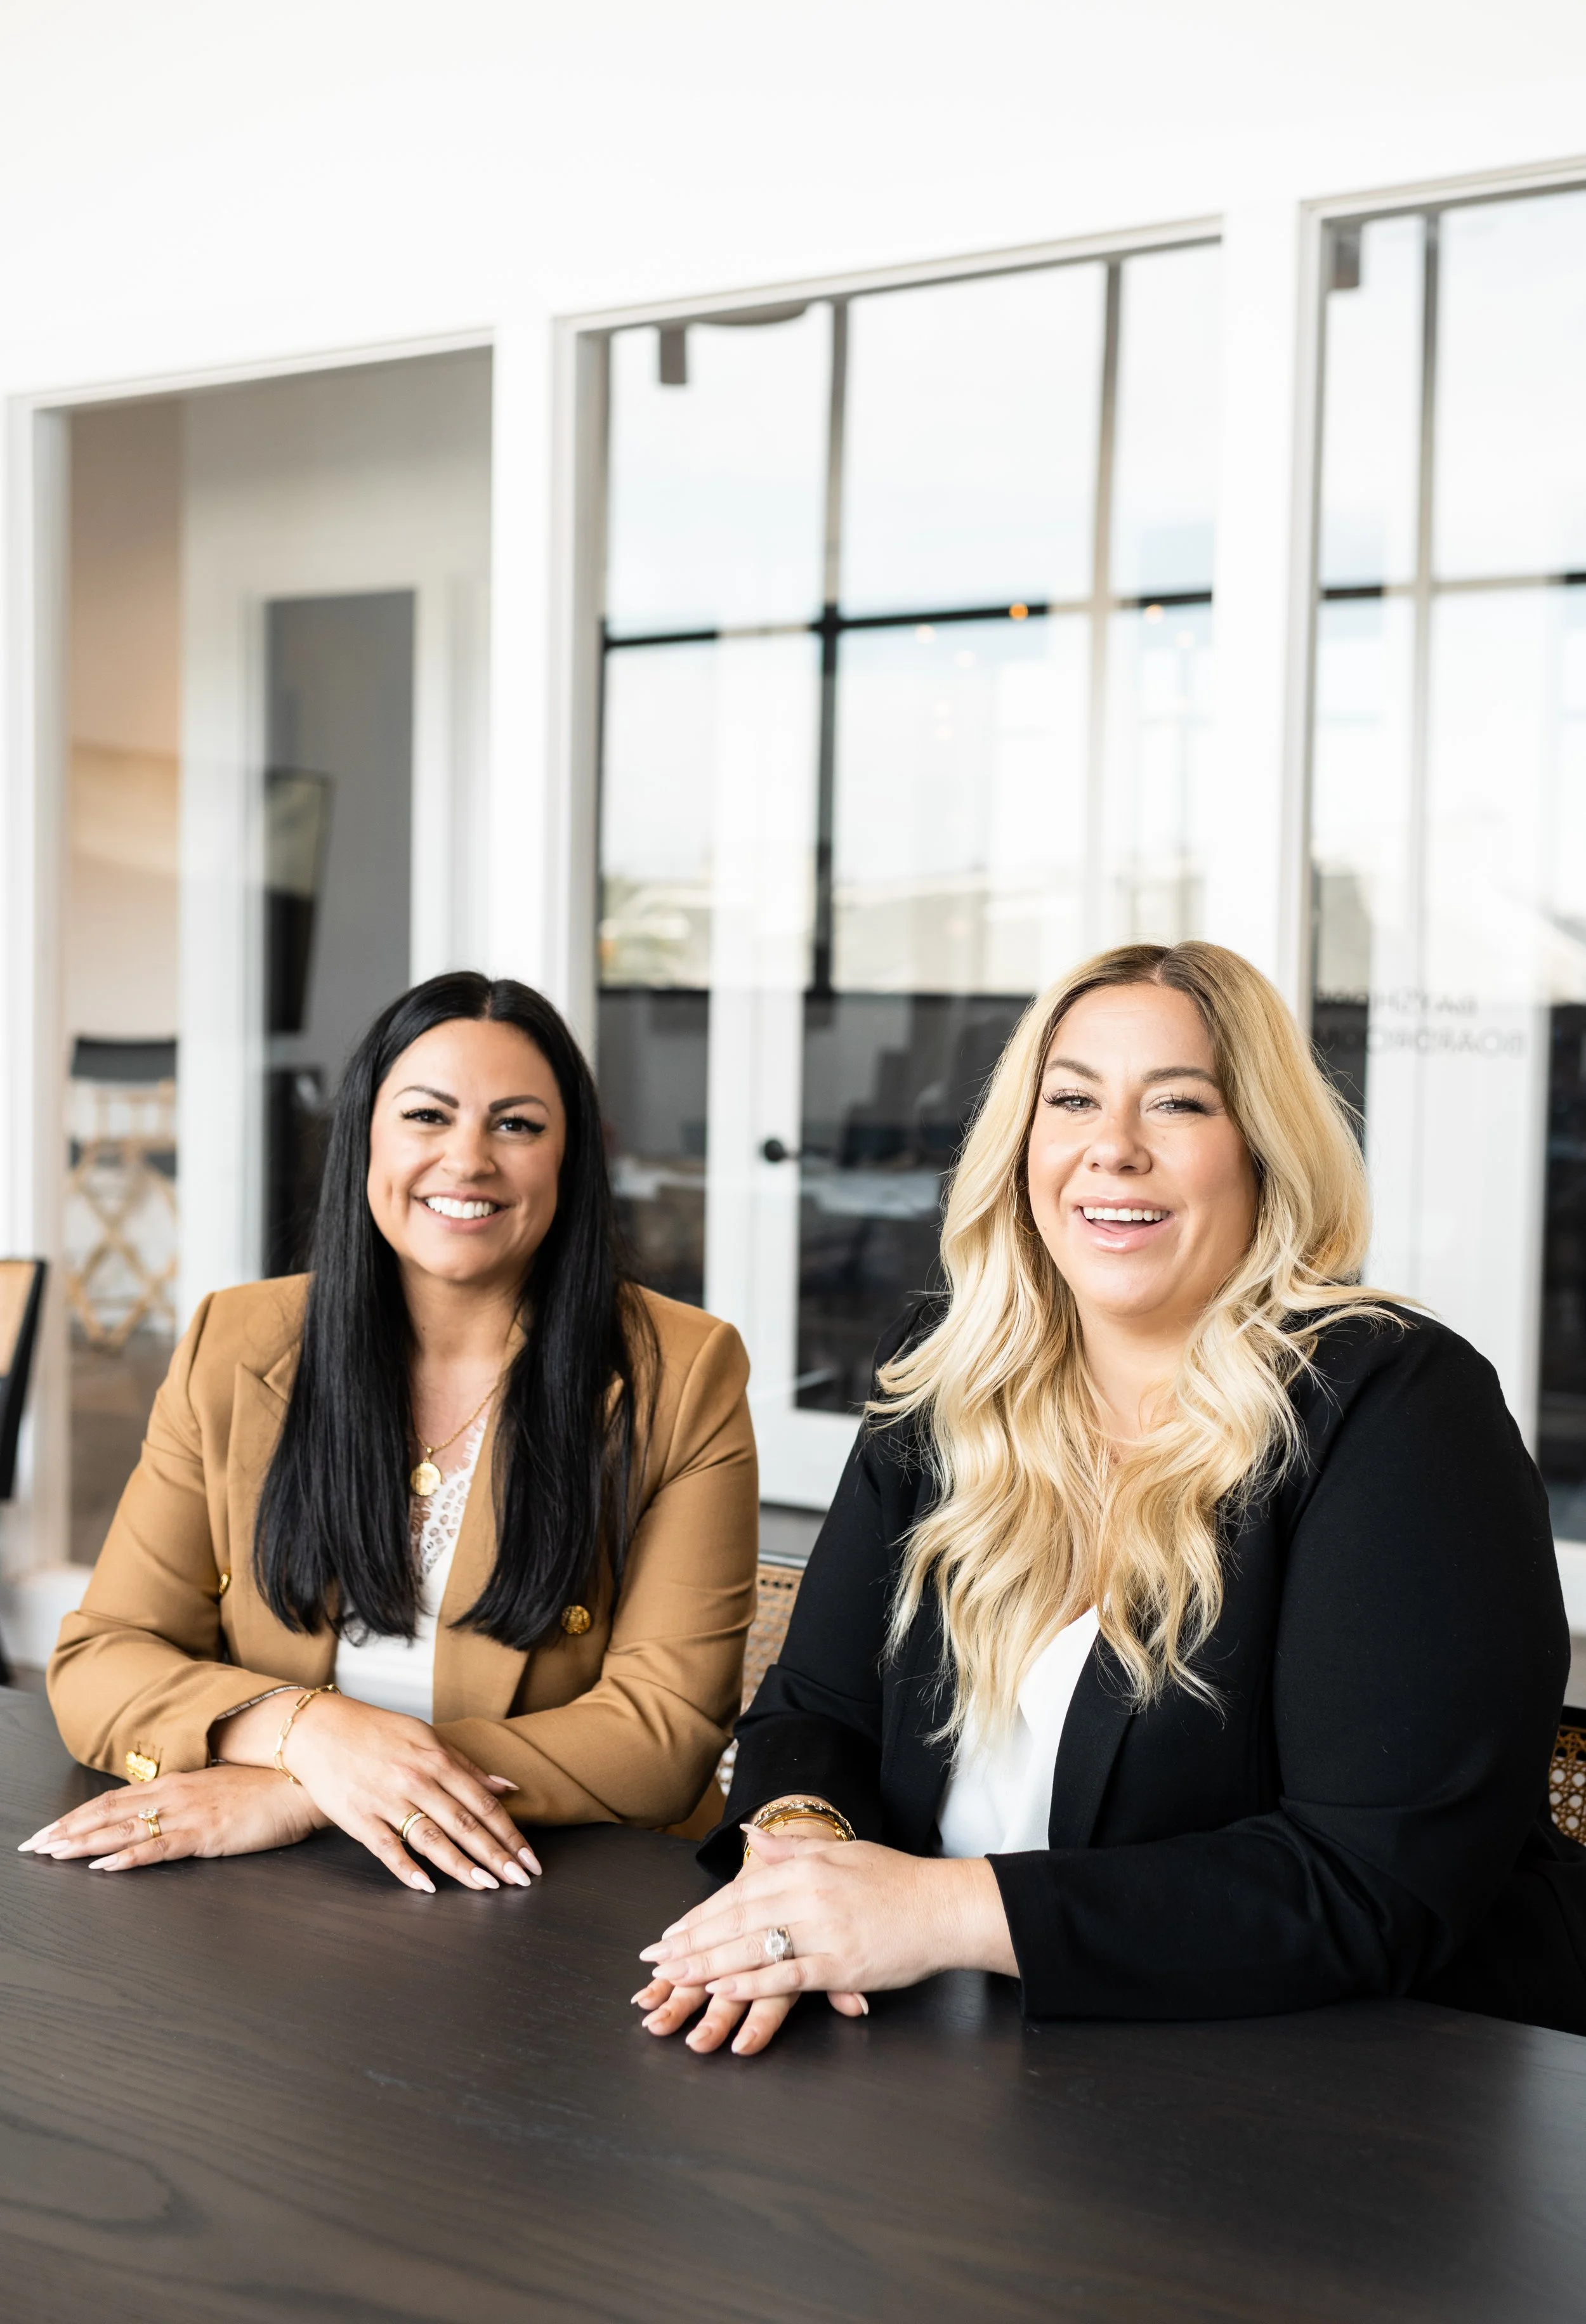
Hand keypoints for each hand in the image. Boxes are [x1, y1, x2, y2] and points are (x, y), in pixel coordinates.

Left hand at [17, 1764, 325, 1870]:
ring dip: (84, 1843)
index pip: (114, 1799)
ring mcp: (188, 1814)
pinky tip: (104, 1866)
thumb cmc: (268, 1786)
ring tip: (53, 1854)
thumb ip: (190, 1797)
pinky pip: (158, 1848)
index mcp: (177, 1782)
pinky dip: (127, 1858)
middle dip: (67, 1830)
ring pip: (124, 1829)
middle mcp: (175, 1794)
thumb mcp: (221, 1788)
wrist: (304, 1781)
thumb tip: (165, 1809)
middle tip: (34, 1846)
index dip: (78, 1815)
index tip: (50, 1829)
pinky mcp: (205, 1834)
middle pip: (108, 1813)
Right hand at [213, 1691, 540, 1895]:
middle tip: (521, 1880)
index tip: (529, 1857)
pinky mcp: (359, 1818)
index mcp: (437, 1759)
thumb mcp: (426, 1737)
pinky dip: (407, 1869)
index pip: (484, 1803)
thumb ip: (465, 1766)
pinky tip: (428, 1887)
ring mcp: (387, 1801)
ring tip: (488, 1886)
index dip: (510, 1833)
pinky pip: (387, 1848)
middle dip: (497, 1855)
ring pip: (432, 1838)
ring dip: (462, 1866)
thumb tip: (505, 1787)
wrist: (319, 1730)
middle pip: (465, 1823)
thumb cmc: (376, 1732)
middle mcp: (416, 1780)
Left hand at [635, 1827, 1014, 2056]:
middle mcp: (808, 1896)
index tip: (670, 1933)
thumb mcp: (842, 1853)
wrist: (944, 1908)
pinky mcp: (840, 1965)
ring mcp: (823, 1932)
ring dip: (708, 1965)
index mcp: (805, 1868)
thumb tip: (750, 1837)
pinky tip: (723, 1991)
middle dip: (692, 1942)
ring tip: (674, 1979)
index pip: (740, 1893)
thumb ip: (792, 1848)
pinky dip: (751, 1984)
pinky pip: (786, 1975)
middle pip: (737, 1921)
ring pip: (753, 1948)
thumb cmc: (896, 1880)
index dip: (700, 1915)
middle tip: (656, 1961)